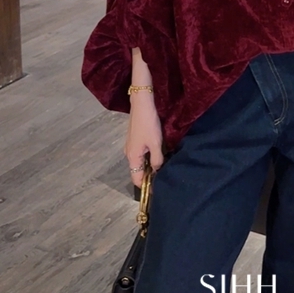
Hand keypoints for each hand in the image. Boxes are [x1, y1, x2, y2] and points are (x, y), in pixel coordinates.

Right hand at [124, 49, 164, 187]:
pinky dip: (149, 157)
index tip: (158, 189)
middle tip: (164, 179)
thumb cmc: (149, 124)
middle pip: (138, 170)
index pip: (136, 179)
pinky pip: (142, 153)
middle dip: (149, 176)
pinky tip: (160, 155)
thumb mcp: (155, 144)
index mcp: (132, 156)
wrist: (142, 102)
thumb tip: (157, 171)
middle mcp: (129, 153)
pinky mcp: (136, 138)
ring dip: (150, 166)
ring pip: (140, 161)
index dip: (146, 186)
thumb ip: (157, 160)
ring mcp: (132, 145)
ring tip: (164, 168)